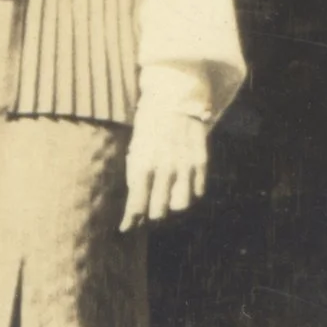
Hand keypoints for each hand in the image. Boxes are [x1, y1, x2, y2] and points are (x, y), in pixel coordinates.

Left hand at [121, 106, 207, 230]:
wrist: (175, 98)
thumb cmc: (149, 124)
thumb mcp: (135, 148)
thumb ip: (136, 174)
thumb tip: (136, 201)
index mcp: (143, 165)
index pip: (137, 204)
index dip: (131, 220)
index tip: (126, 228)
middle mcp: (165, 169)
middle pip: (158, 211)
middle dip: (150, 215)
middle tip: (146, 213)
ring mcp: (185, 166)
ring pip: (181, 206)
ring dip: (172, 207)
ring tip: (166, 201)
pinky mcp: (201, 162)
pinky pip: (198, 192)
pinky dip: (189, 194)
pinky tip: (182, 188)